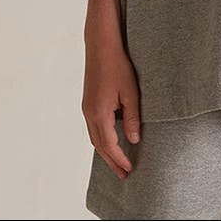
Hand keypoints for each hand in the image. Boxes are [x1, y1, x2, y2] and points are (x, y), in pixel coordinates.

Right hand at [81, 42, 141, 179]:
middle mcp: (89, 114)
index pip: (109, 145)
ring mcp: (86, 108)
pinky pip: (93, 127)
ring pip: (94, 137)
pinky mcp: (88, 102)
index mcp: (99, 113)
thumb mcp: (130, 93)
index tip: (129, 170)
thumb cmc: (117, 66)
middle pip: (99, 146)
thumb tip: (134, 140)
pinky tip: (112, 140)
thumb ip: (132, 118)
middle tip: (124, 175)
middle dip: (112, 161)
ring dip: (106, 151)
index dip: (119, 159)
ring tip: (119, 162)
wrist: (101, 46)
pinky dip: (102, 139)